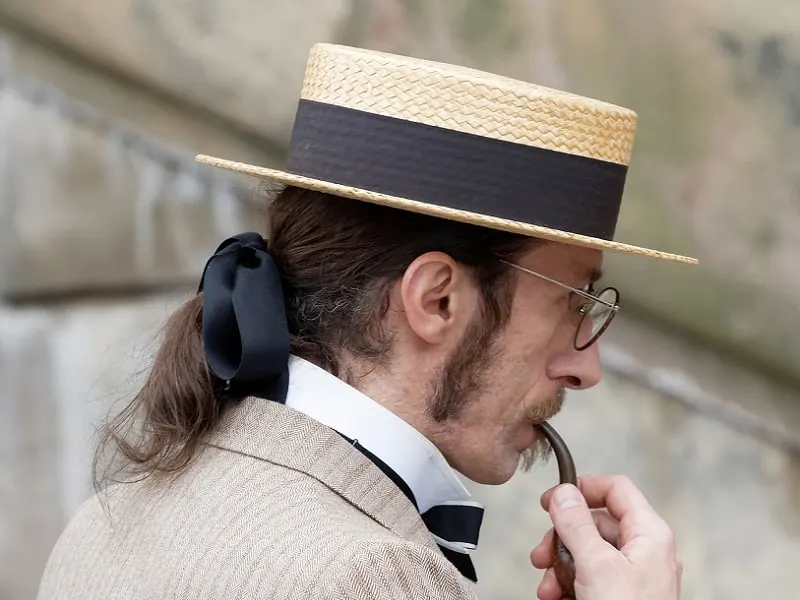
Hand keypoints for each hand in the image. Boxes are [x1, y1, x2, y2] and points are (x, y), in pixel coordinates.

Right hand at [530, 475, 682, 599]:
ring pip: (589, 553)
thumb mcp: (596, 565)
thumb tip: (564, 493)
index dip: (582, 488)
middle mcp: (645, 552)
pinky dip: (570, 585)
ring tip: (547, 587)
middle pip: (595, 524)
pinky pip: (591, 578)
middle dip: (562, 539)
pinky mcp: (623, 597)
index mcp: (650, 534)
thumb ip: (576, 524)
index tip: (553, 498)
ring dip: (560, 567)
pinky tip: (556, 598)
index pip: (616, 489)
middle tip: (542, 554)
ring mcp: (636, 577)